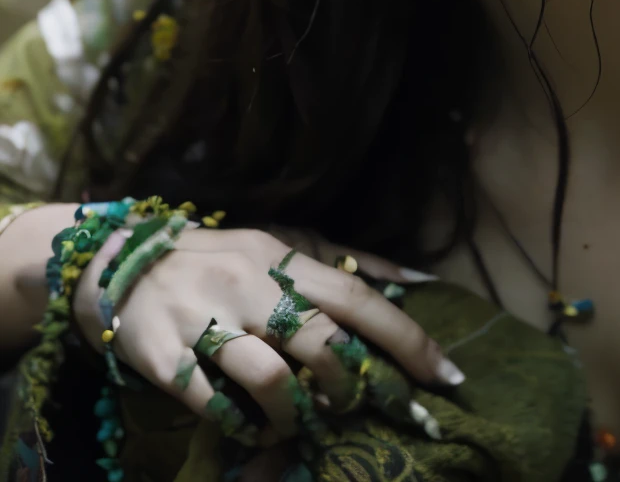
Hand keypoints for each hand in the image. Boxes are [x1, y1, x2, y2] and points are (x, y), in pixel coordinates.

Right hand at [73, 224, 461, 443]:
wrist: (117, 262)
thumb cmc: (215, 260)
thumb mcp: (279, 247)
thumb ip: (345, 263)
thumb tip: (416, 279)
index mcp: (282, 257)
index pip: (358, 297)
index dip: (405, 338)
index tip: (444, 375)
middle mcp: (249, 284)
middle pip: (320, 341)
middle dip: (347, 386)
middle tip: (350, 406)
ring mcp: (205, 319)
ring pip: (271, 378)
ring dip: (294, 415)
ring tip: (296, 423)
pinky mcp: (163, 354)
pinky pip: (213, 404)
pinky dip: (240, 426)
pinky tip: (248, 430)